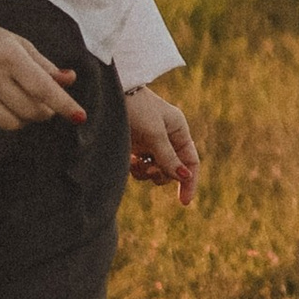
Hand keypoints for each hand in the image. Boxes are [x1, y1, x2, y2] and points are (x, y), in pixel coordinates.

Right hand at [0, 7, 88, 130]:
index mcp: (8, 56)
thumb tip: (69, 80)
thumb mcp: (17, 43)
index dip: (64, 105)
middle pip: (30, 111)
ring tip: (16, 101)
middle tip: (42, 103)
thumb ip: (44, 65)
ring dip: (21, 118)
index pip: (43, 88)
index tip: (79, 116)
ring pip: (10, 124)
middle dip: (44, 111)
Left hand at [124, 84, 199, 203]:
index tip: (183, 202)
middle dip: (163, 175)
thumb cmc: (136, 109)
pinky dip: (137, 169)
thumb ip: (168, 157)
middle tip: (150, 170)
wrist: (107, 95)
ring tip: (137, 164)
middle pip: (173, 169)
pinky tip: (130, 162)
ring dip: (148, 173)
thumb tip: (185, 177)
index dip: (189, 182)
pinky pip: (141, 167)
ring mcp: (151, 142)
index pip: (190, 161)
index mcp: (178, 129)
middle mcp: (167, 136)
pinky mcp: (135, 146)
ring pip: (156, 170)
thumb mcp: (154, 134)